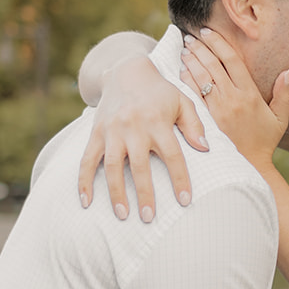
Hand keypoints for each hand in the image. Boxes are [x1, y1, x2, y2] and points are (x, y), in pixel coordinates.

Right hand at [77, 56, 207, 220]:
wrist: (126, 71)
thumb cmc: (160, 92)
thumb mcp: (182, 101)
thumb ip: (194, 125)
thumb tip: (205, 149)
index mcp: (157, 122)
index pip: (172, 155)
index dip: (179, 179)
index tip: (185, 200)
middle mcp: (133, 127)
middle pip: (139, 166)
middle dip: (145, 194)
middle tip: (150, 217)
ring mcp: (112, 131)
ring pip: (112, 166)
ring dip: (116, 193)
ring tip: (122, 215)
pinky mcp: (96, 133)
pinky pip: (87, 160)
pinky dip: (83, 181)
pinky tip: (86, 201)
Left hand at [180, 28, 288, 172]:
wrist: (250, 165)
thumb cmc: (265, 141)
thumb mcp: (281, 118)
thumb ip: (284, 94)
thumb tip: (286, 72)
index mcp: (250, 94)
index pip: (232, 60)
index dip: (218, 43)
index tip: (208, 32)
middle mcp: (233, 98)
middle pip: (213, 65)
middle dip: (200, 48)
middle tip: (191, 37)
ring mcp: (218, 110)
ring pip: (201, 77)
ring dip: (191, 60)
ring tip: (184, 48)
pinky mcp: (206, 120)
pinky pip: (193, 95)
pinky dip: (185, 80)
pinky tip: (180, 70)